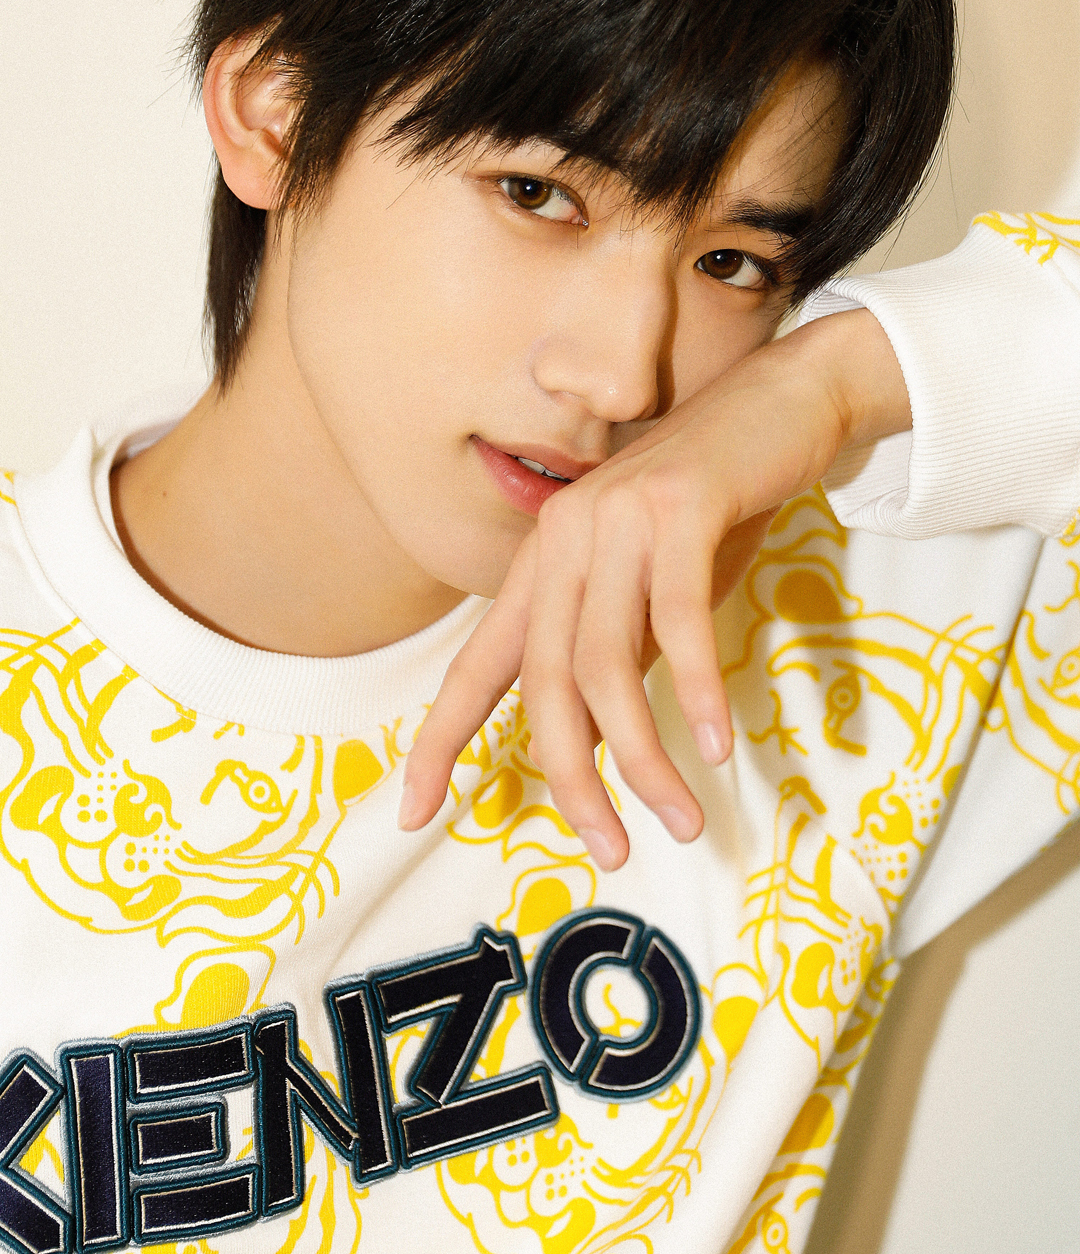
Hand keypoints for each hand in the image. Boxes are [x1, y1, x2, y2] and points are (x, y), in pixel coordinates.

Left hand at [400, 308, 909, 868]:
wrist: (782, 404)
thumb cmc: (716, 508)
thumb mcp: (648, 587)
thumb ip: (614, 649)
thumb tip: (592, 742)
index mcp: (542, 564)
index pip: (477, 666)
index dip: (439, 740)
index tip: (412, 812)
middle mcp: (564, 540)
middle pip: (546, 682)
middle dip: (572, 777)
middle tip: (609, 849)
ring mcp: (618, 519)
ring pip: (609, 662)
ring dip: (644, 755)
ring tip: (681, 818)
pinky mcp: (682, 506)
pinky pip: (680, 619)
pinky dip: (694, 690)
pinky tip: (716, 745)